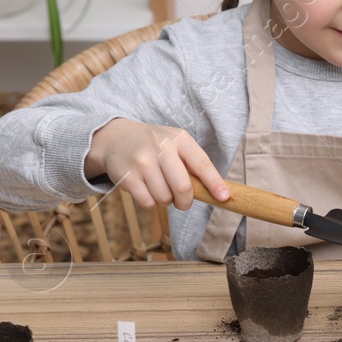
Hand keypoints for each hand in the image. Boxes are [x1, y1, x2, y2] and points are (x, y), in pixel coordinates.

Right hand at [84, 118, 229, 210]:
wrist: (117, 138)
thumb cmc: (156, 147)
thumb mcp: (176, 144)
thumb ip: (193, 164)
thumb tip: (216, 193)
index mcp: (180, 139)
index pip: (202, 164)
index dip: (214, 183)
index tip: (224, 197)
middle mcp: (161, 148)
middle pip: (182, 187)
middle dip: (186, 201)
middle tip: (183, 203)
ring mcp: (142, 162)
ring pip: (164, 198)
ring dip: (166, 201)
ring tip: (160, 187)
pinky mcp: (127, 176)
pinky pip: (148, 203)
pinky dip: (151, 203)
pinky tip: (146, 189)